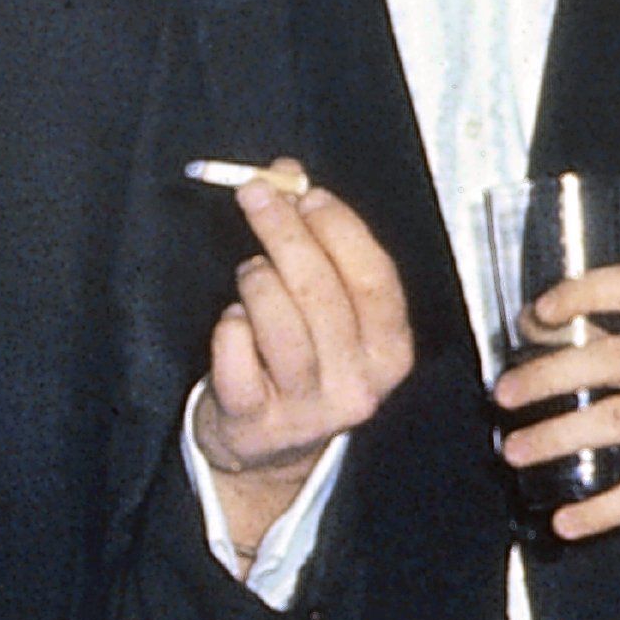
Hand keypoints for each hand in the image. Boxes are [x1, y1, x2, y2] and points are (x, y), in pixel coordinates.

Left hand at [189, 167, 412, 563]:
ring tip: (249, 274)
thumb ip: (317, 240)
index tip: (306, 194)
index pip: (375, 280)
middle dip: (285, 234)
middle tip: (254, 197)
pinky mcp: (256, 424)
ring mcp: (308, 410)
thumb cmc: (298, 360)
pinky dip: (229, 328)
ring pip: (281, 325)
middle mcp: (359, 385)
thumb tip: (286, 173)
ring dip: (257, 283)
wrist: (266, 447)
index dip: (339, 229)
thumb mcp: (325, 308)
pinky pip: (237, 358)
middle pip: (324, 295)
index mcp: (390, 352)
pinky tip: (232, 323)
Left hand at [491, 263, 619, 551]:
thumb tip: (534, 327)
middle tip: (502, 395)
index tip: (537, 314)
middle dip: (550, 374)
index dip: (587, 292)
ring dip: (558, 437)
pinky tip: (566, 520)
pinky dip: (602, 508)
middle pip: (617, 357)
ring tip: (514, 452)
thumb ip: (613, 349)